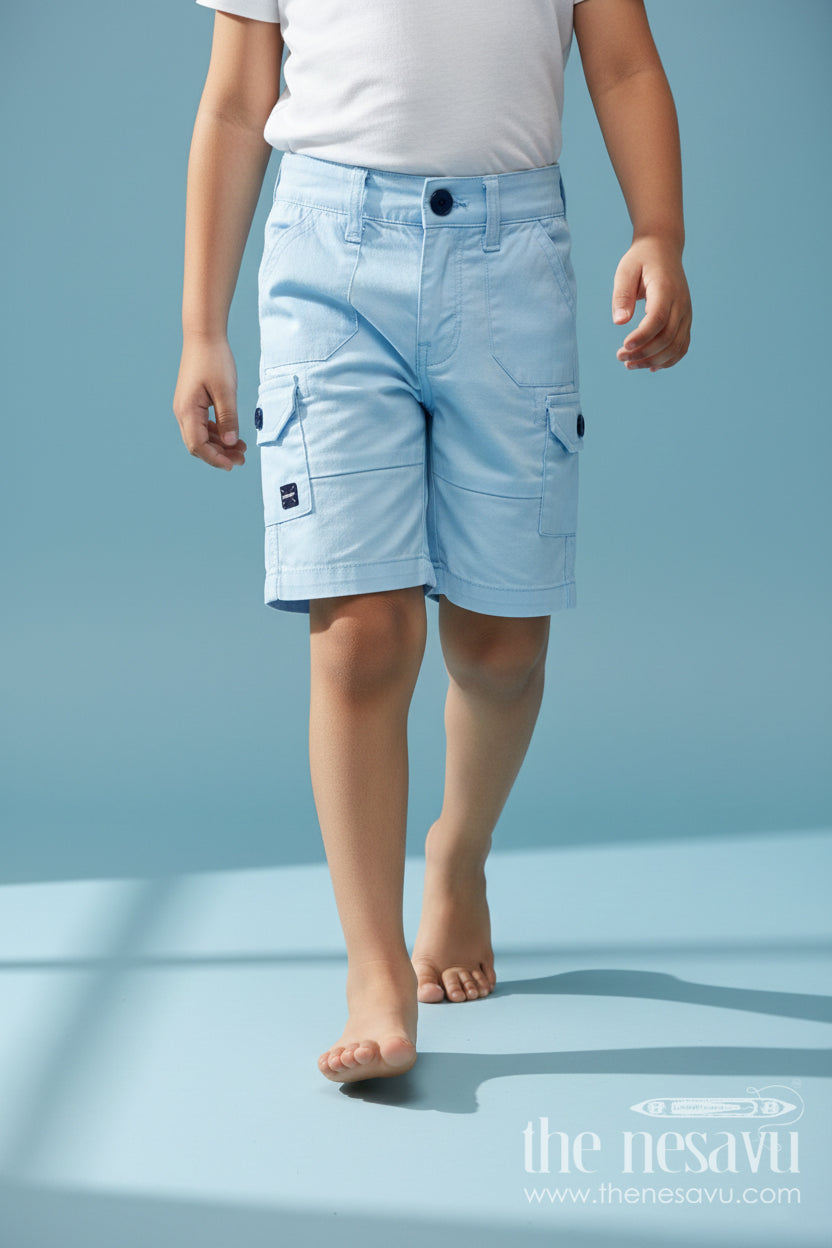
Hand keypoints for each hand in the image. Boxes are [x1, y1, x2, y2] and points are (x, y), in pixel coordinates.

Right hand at [173, 333, 247, 470]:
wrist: (203, 336)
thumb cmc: (214, 360)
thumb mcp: (226, 391)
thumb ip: (228, 418)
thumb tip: (231, 443)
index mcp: (187, 410)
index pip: (198, 445)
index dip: (215, 458)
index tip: (233, 465)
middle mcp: (182, 411)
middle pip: (198, 445)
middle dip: (219, 455)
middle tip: (242, 459)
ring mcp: (186, 407)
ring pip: (201, 436)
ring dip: (220, 445)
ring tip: (242, 449)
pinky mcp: (192, 402)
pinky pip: (202, 425)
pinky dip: (217, 433)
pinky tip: (233, 435)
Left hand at [612, 235, 691, 371]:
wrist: (663, 248)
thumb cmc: (641, 259)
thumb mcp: (625, 270)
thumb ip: (622, 295)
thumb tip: (619, 322)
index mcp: (666, 290)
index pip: (658, 319)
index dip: (642, 337)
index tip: (623, 347)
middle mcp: (681, 303)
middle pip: (667, 338)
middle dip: (643, 353)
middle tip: (620, 358)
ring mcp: (686, 313)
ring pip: (676, 346)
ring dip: (653, 360)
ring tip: (630, 365)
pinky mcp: (686, 319)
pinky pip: (682, 345)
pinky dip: (669, 360)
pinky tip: (651, 366)